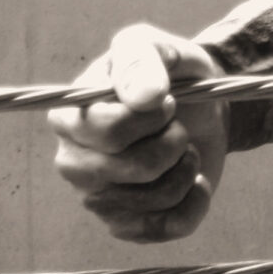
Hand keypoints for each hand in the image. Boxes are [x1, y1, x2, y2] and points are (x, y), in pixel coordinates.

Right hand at [47, 23, 231, 242]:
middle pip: (135, 168)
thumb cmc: (171, 73)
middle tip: (177, 125)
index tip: (168, 100)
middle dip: (173, 142)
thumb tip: (145, 97)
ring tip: (184, 148)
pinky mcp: (127, 224)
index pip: (111, 130)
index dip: (154, 116)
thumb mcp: (156, 46)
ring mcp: (97, 198)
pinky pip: (167, 227)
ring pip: (154, 200)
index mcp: (69, 117)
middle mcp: (73, 162)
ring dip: (186, 168)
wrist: (203, 107)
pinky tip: (196, 180)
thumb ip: (142, 59)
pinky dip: (195, 202)